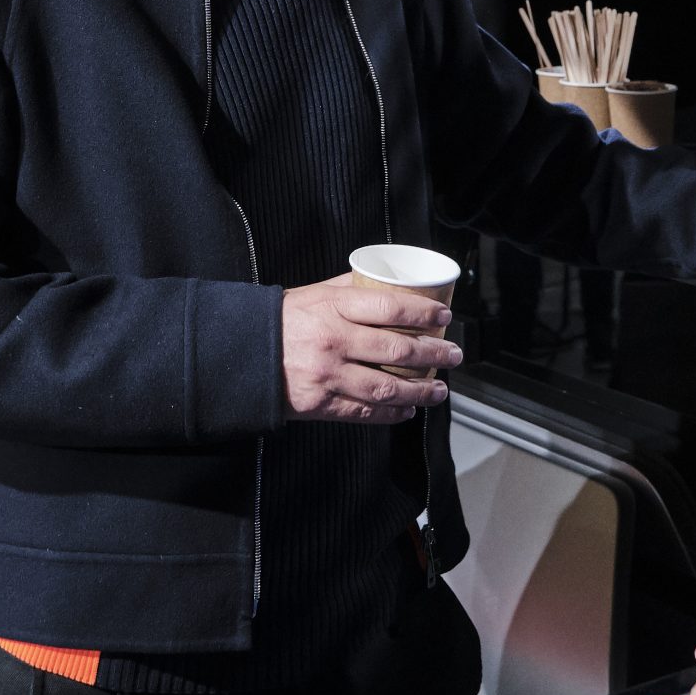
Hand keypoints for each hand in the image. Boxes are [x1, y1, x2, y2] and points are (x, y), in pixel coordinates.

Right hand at [281, 276, 461, 423]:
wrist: (241, 354)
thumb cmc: (282, 320)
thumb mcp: (314, 293)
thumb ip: (350, 288)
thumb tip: (386, 281)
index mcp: (334, 307)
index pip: (391, 308)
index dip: (424, 314)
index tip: (444, 317)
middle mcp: (334, 341)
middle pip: (397, 351)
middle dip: (434, 354)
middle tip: (454, 354)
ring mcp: (328, 375)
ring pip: (387, 388)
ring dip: (420, 391)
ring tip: (439, 389)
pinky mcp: (320, 404)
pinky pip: (364, 413)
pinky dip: (391, 413)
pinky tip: (408, 409)